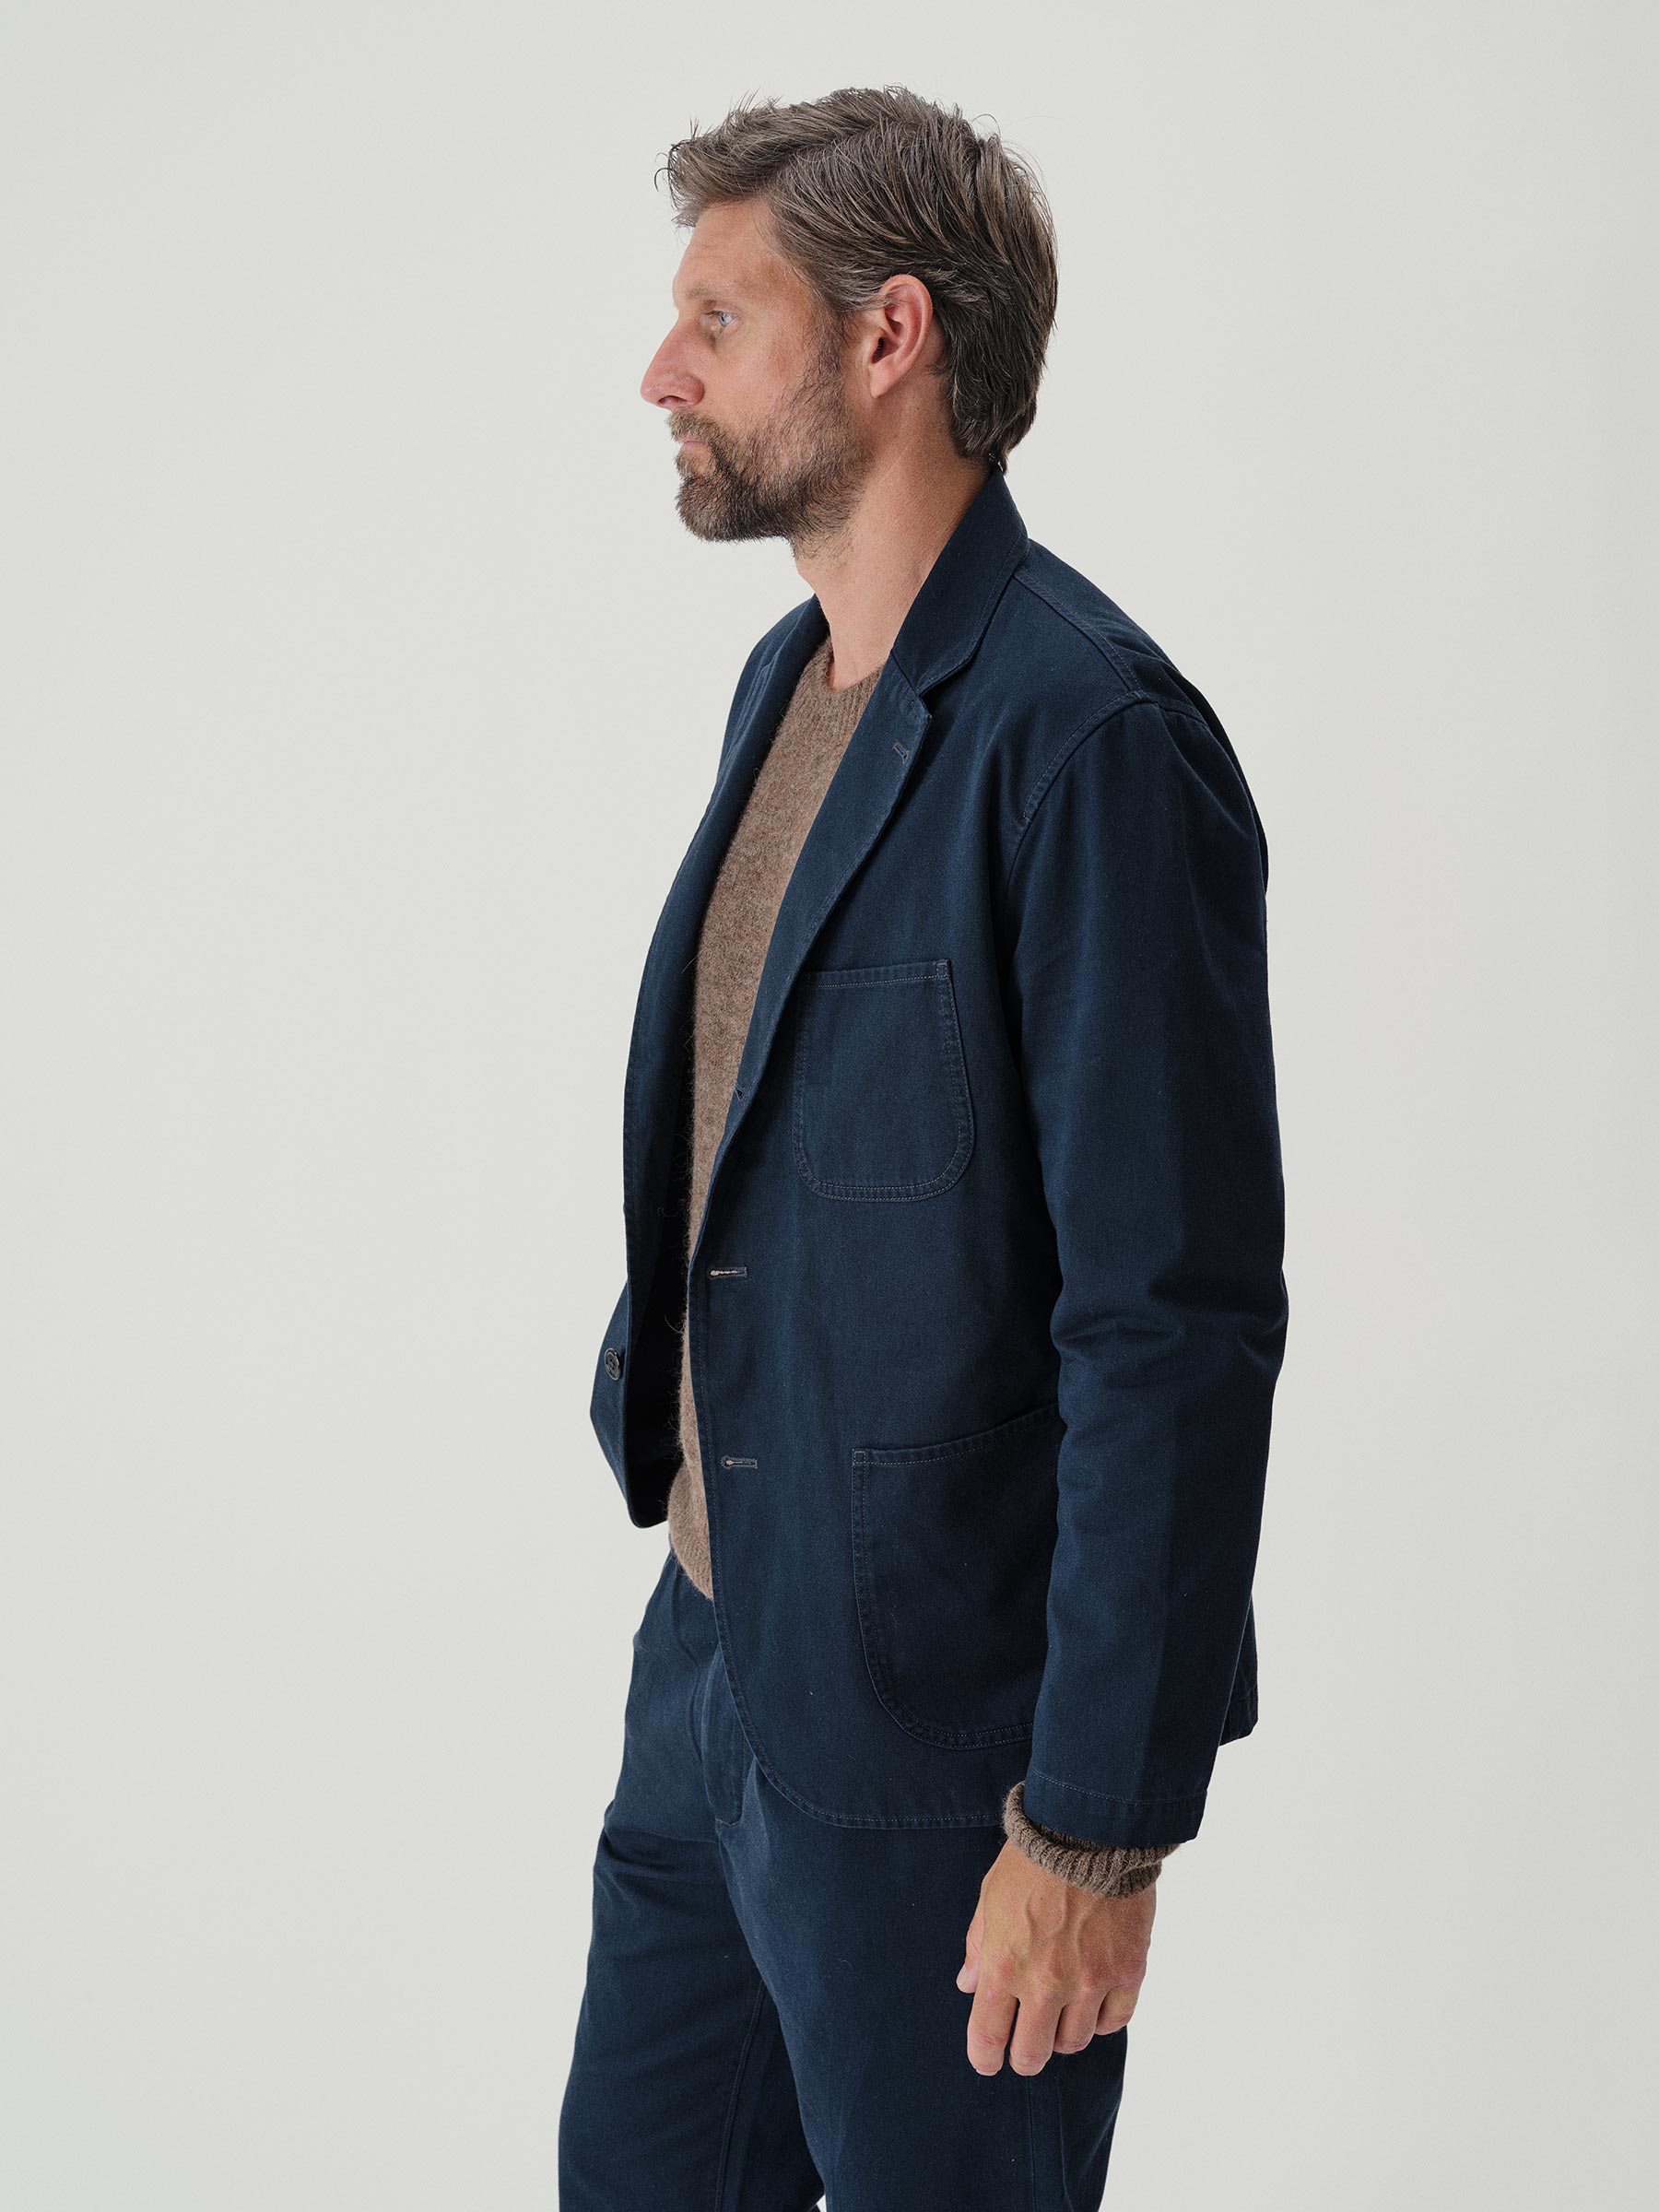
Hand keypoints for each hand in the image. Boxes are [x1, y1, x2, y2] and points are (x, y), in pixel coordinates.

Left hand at [955, 1839, 1155, 2075]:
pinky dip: (1102, 2018)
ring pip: (1074, 2042)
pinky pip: (1114, 2022)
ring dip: (1064, 2034)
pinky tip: (1094, 2000)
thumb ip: (978, 1946)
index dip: (985, 2058)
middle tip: (1026, 2046)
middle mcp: (1045, 1984)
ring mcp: (1089, 1982)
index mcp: (1003, 1965)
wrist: (1092, 1831)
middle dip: (1025, 2056)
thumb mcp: (990, 1896)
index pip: (987, 2038)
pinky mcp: (1127, 1972)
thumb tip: (968, 1985)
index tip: (988, 2061)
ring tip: (1062, 2013)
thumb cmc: (1033, 1859)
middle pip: (1033, 2055)